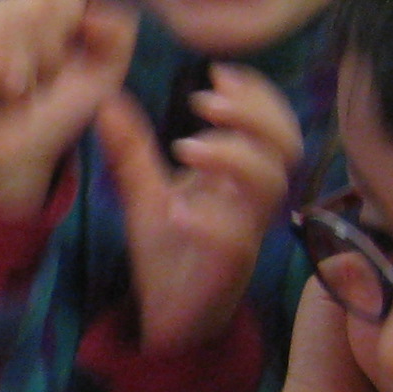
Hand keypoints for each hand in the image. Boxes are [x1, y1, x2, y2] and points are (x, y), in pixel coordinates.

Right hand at [0, 0, 139, 218]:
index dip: (71, 16)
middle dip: (50, 50)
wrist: (19, 164)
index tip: (68, 54)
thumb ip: (117, 32)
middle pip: (36, 1)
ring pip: (3, 18)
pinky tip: (5, 88)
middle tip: (40, 82)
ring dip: (23, 64)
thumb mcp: (102, 74)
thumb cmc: (55, 116)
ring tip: (19, 91)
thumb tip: (91, 9)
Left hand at [102, 62, 300, 353]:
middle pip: (285, 144)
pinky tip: (176, 210)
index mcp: (239, 177)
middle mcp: (251, 200)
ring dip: (232, 155)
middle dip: (253, 113)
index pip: (273, 123)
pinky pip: (233, 239)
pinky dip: (208, 220)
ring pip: (269, 185)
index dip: (256, 94)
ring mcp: (245, 232)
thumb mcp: (145, 192)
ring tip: (186, 147)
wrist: (169, 319)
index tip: (217, 72)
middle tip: (204, 101)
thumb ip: (132, 148)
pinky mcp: (229, 267)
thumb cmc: (170, 253)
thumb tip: (107, 99)